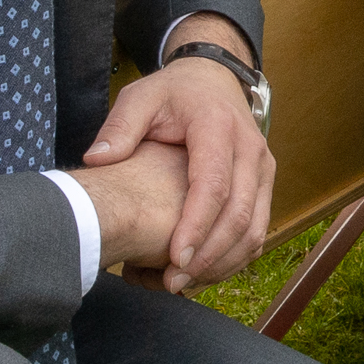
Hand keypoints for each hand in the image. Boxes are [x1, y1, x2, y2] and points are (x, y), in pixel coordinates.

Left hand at [78, 20, 274, 290]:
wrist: (213, 80)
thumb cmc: (172, 94)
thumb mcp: (140, 97)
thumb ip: (119, 127)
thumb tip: (97, 159)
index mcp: (219, 127)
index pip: (215, 184)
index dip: (197, 226)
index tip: (173, 258)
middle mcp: (251, 149)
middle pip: (240, 213)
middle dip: (209, 255)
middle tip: (172, 282)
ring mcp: (264, 168)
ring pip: (256, 227)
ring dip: (224, 263)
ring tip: (184, 283)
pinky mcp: (266, 184)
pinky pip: (259, 229)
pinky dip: (235, 257)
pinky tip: (203, 273)